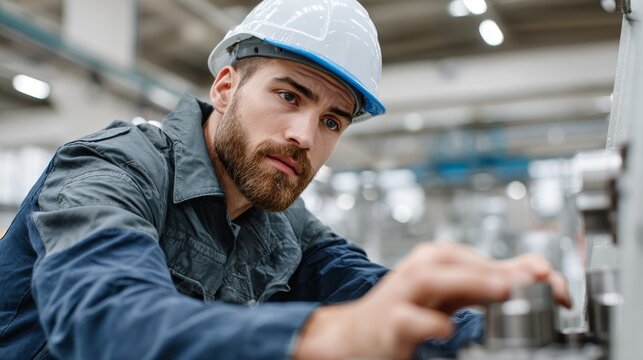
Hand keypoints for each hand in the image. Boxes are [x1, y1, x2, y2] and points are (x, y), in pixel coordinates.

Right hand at [294, 242, 570, 359]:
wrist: (357, 334)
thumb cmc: (408, 310)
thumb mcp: (452, 292)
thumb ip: (491, 281)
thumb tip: (541, 272)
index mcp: (438, 260)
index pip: (484, 258)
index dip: (522, 269)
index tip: (554, 283)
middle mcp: (421, 271)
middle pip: (460, 263)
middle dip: (500, 270)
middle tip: (538, 277)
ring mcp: (402, 294)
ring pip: (433, 279)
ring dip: (468, 280)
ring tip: (501, 288)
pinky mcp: (389, 321)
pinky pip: (410, 320)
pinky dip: (429, 323)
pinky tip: (447, 329)